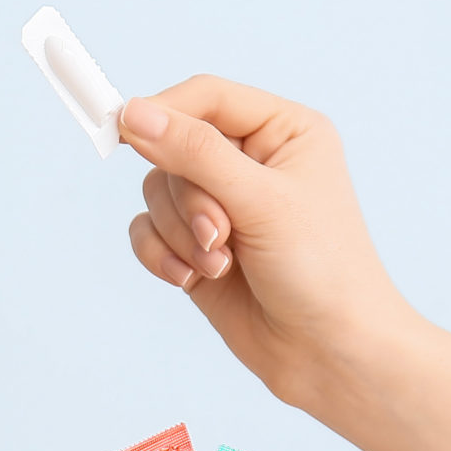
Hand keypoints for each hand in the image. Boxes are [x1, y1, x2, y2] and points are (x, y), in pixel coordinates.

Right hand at [118, 76, 421, 405]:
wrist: (329, 352)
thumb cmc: (321, 269)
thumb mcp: (259, 200)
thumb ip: (193, 153)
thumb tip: (132, 113)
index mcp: (283, 131)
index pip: (205, 98)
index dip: (162, 112)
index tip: (121, 131)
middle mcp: (250, 161)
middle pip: (172, 149)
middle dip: (187, 200)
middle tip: (219, 235)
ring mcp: (221, 205)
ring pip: (156, 193)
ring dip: (178, 234)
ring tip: (219, 265)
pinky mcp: (196, 246)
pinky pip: (147, 231)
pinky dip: (161, 255)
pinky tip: (192, 280)